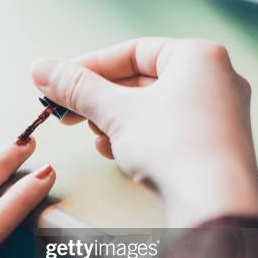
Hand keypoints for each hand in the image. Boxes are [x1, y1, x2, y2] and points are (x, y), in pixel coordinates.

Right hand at [31, 38, 257, 225]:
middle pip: (138, 81)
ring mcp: (214, 115)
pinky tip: (115, 151)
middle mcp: (212, 81)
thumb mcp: (116, 112)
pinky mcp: (208, 145)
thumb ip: (77, 88)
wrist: (212, 205)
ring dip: (113, 122)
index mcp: (198, 58)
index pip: (132, 51)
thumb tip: (43, 69)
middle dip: (99, 100)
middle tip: (67, 111)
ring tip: (97, 136)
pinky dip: (134, 138)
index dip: (90, 66)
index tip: (61, 80)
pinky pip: (162, 131)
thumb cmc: (177, 148)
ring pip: (148, 109)